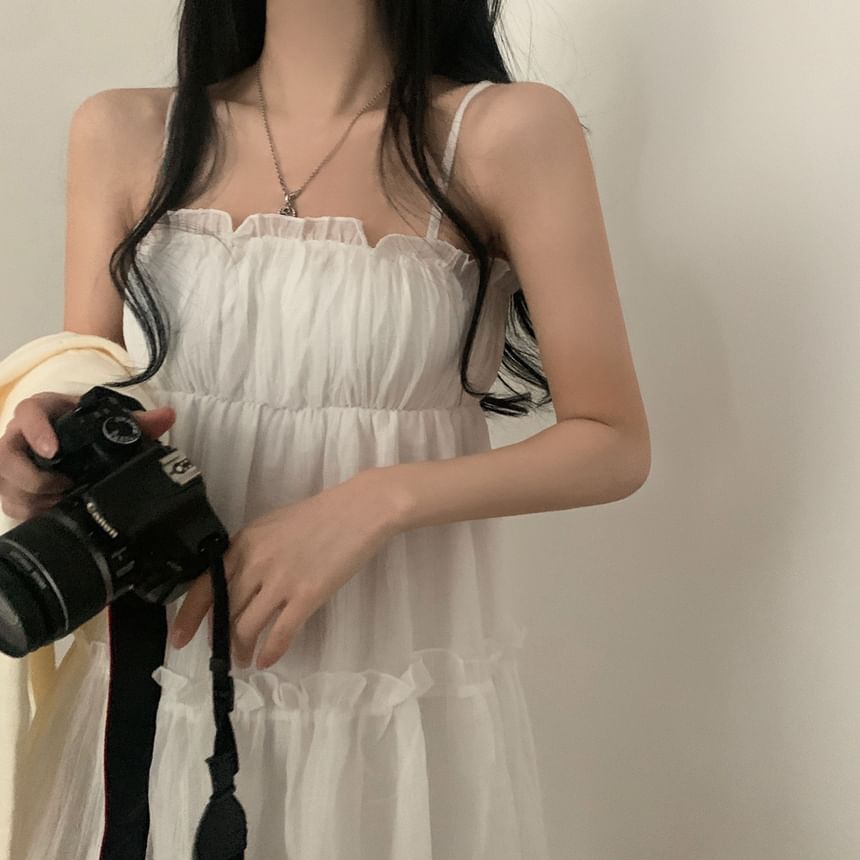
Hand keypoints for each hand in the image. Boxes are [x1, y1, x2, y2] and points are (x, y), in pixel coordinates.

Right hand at [0, 391, 174, 520]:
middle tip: (64, 485)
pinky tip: (57, 512)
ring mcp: (12, 464)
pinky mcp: (11, 487)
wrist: (72, 440)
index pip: (28, 412)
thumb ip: (138, 420)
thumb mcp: (108, 421)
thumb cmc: (86, 427)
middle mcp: (18, 436)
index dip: (36, 431)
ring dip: (35, 499)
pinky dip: (34, 512)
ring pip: (7, 485)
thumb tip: (167, 416)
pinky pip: (12, 505)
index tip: (53, 451)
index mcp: (41, 412)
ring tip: (65, 500)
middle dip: (33, 477)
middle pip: (6, 457)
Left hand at [170, 473, 397, 669]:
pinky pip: (280, 634)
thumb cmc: (319, 515)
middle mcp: (255, 563)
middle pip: (225, 611)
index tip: (179, 639)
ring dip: (242, 650)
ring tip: (246, 660)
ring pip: (247, 627)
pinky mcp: (307, 596)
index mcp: (244, 543)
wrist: (359, 510)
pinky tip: (267, 661)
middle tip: (225, 653)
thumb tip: (237, 583)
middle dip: (221, 639)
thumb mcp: (272, 527)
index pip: (204, 585)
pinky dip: (270, 652)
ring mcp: (281, 581)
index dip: (189, 617)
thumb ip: (251, 553)